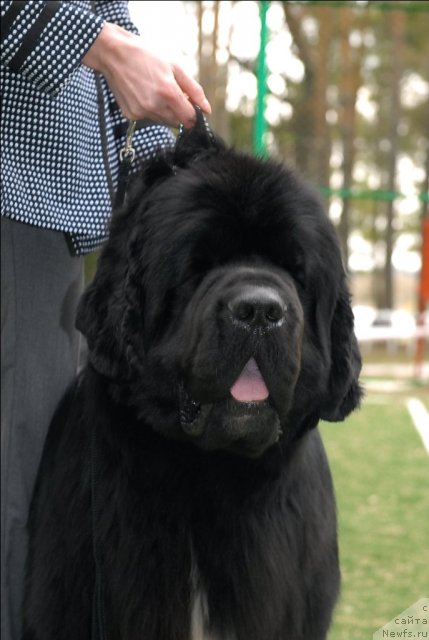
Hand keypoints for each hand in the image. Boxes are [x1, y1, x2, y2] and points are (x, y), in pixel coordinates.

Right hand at [83, 23, 210, 127]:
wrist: (113, 53)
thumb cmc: (146, 56)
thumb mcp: (175, 67)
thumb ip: (194, 90)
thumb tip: (207, 110)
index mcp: (168, 93)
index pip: (190, 118)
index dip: (193, 113)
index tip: (189, 104)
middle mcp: (155, 106)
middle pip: (177, 122)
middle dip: (178, 111)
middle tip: (169, 92)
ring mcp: (142, 112)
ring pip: (163, 121)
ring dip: (164, 111)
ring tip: (153, 90)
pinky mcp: (131, 115)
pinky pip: (148, 119)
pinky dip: (149, 110)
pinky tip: (142, 94)